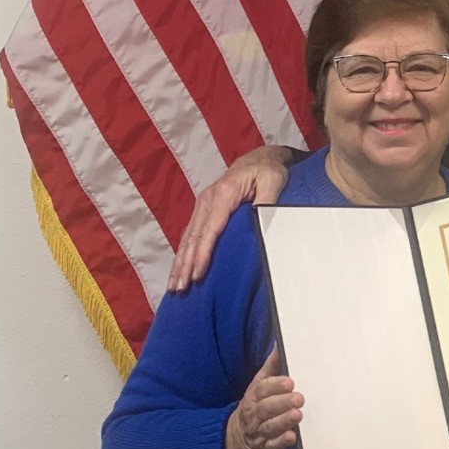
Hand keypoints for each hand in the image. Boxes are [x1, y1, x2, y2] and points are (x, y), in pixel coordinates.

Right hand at [168, 145, 293, 290]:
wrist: (258, 159)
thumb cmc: (268, 171)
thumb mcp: (273, 181)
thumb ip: (266, 201)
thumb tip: (258, 220)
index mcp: (224, 193)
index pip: (211, 229)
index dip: (204, 253)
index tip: (198, 274)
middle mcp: (207, 200)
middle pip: (194, 237)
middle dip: (186, 264)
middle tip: (181, 288)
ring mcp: (202, 205)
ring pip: (187, 238)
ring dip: (180, 263)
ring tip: (175, 286)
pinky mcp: (202, 211)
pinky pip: (190, 235)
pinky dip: (183, 254)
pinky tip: (178, 271)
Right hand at [224, 347, 304, 448]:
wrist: (236, 439)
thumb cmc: (254, 407)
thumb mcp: (257, 386)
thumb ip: (270, 368)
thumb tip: (279, 346)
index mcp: (253, 397)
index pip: (262, 389)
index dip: (275, 385)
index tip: (289, 382)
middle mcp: (255, 414)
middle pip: (267, 408)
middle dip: (283, 402)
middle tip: (299, 398)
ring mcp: (260, 432)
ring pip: (271, 426)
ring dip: (284, 421)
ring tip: (297, 414)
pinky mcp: (267, 447)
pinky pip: (273, 445)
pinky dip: (281, 442)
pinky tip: (291, 436)